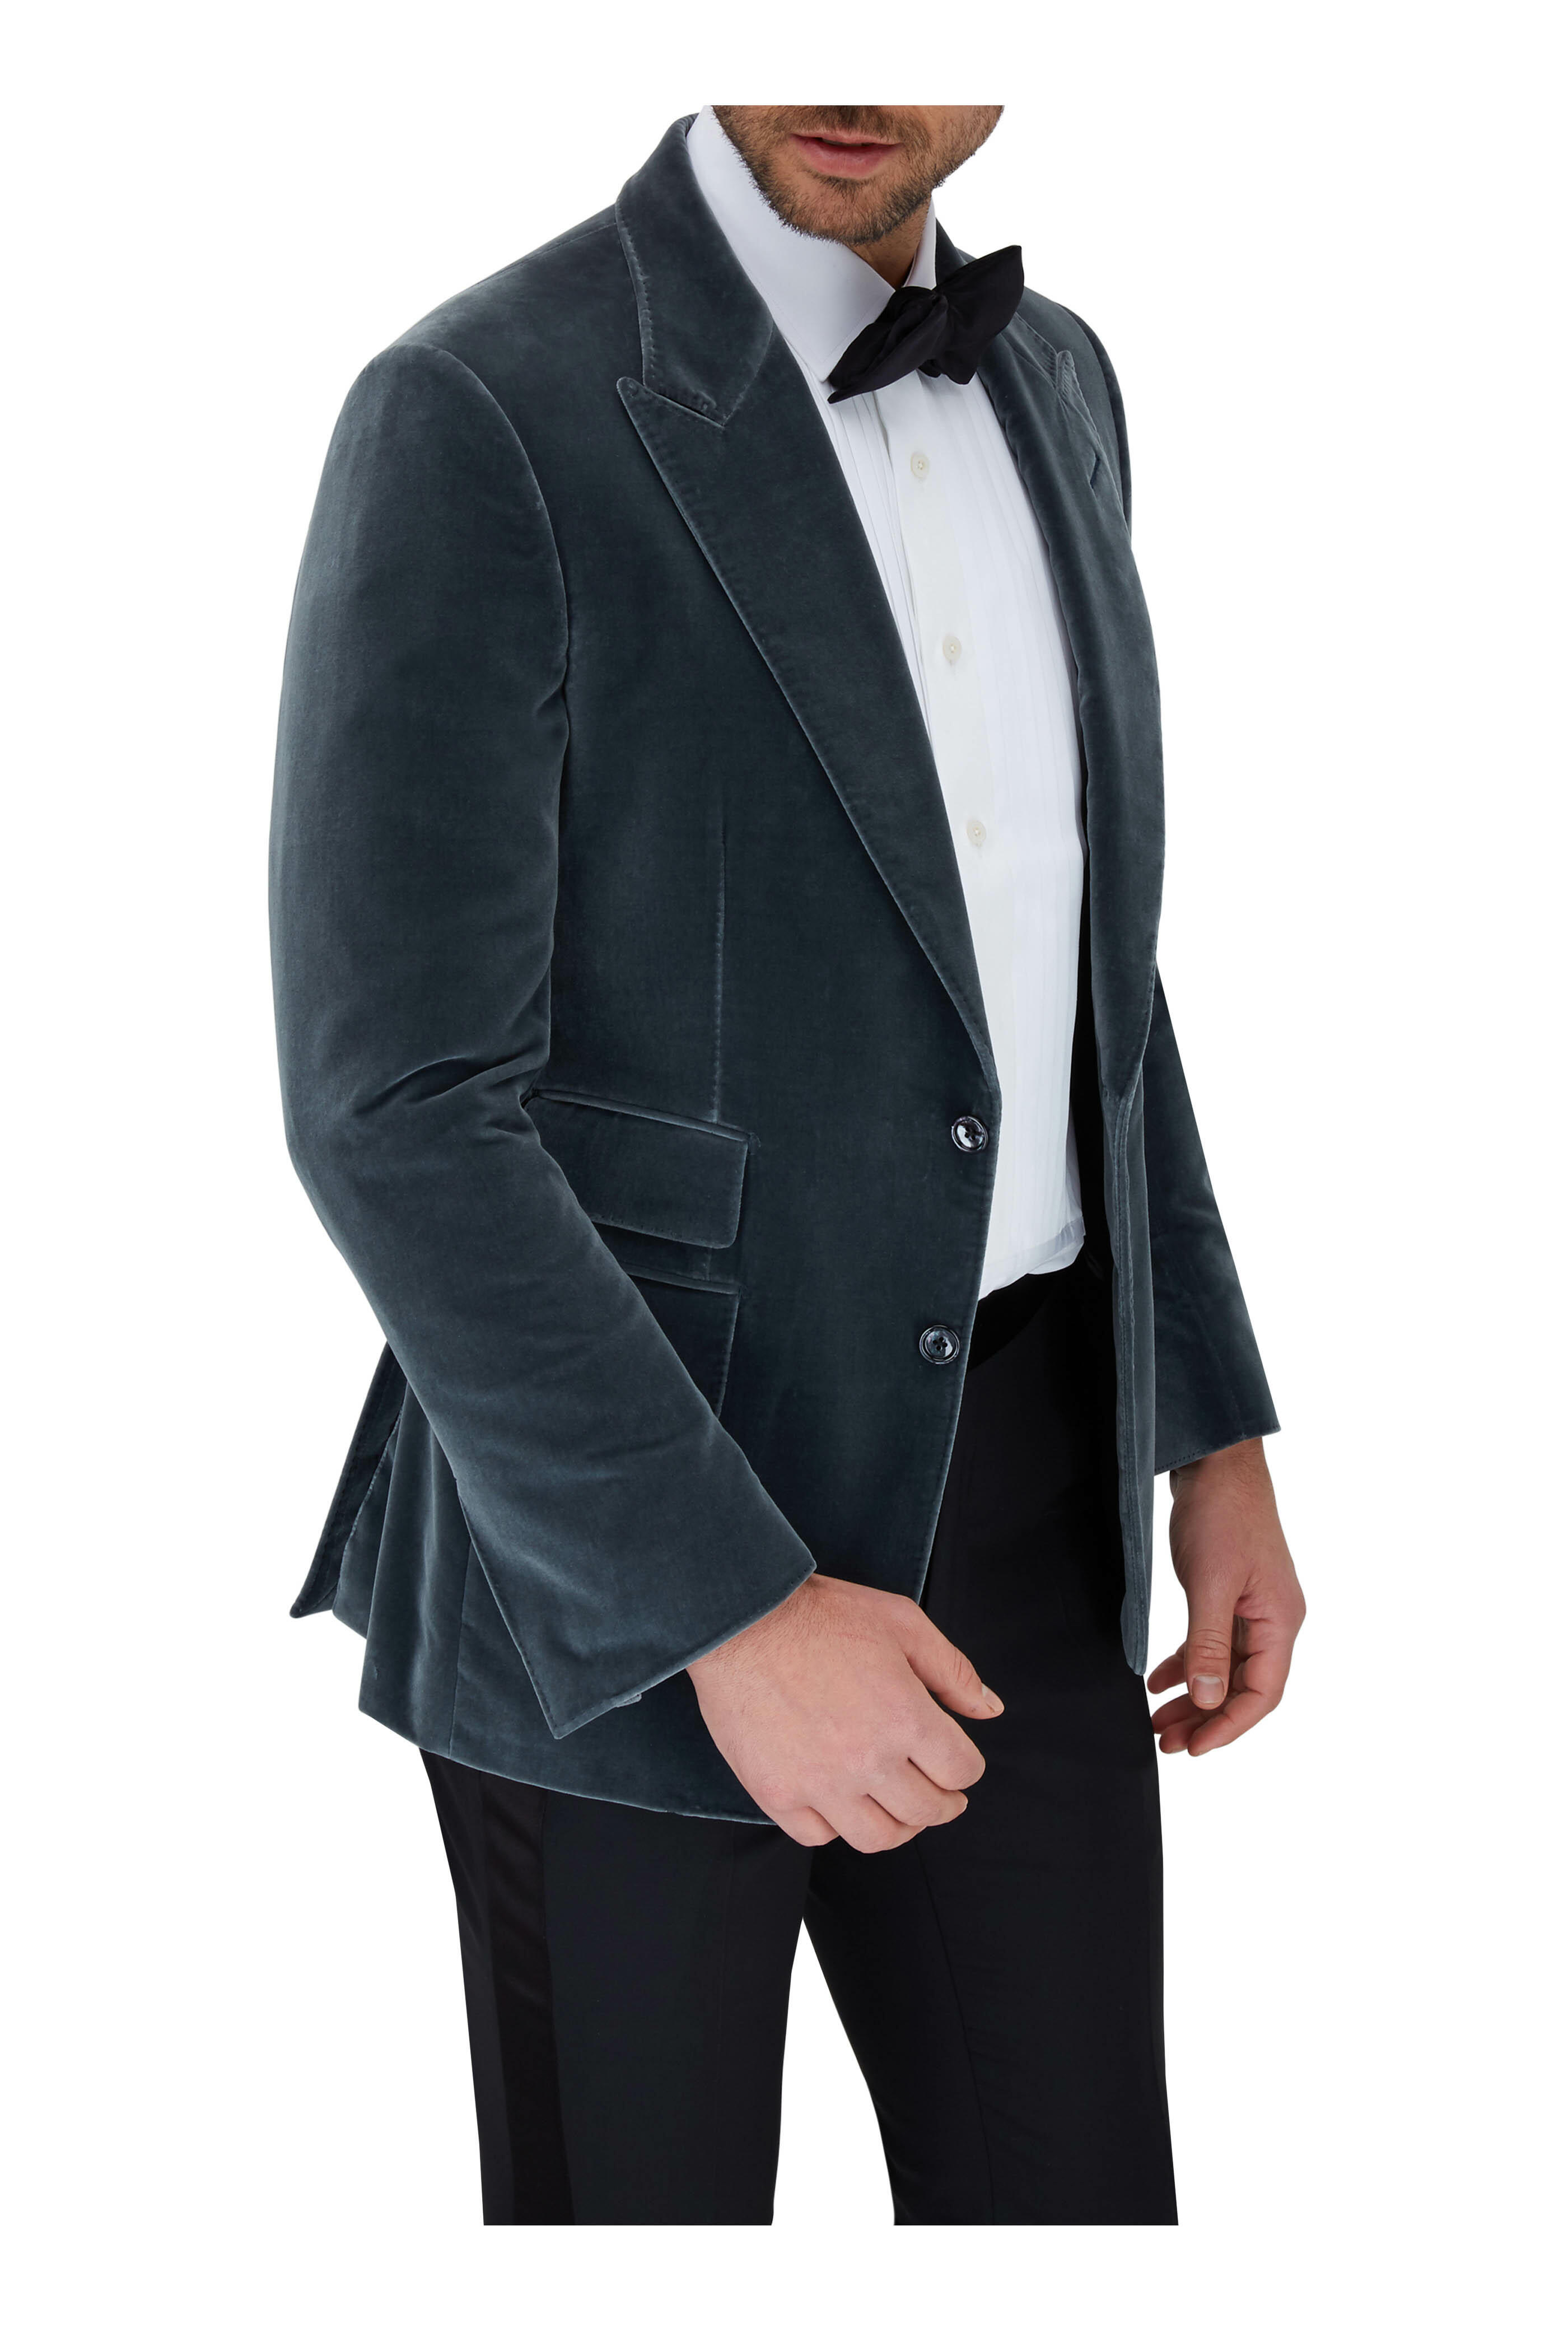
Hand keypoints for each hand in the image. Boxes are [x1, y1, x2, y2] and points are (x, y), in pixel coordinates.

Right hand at [687, 1572, 1001, 1850]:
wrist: (740, 1620)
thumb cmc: (820, 1615)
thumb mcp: (902, 1622)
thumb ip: (952, 1670)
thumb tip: (989, 1710)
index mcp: (906, 1718)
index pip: (961, 1771)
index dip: (966, 1767)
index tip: (957, 1762)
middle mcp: (867, 1760)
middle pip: (926, 1811)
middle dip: (943, 1803)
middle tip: (940, 1793)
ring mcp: (820, 1783)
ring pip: (878, 1837)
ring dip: (898, 1826)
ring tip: (897, 1807)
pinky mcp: (776, 1793)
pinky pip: (818, 1836)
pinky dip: (836, 1826)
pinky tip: (842, 1803)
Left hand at [1147, 1437, 1303, 1756]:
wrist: (1217, 1463)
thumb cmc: (1222, 1515)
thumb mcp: (1210, 1583)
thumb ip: (1209, 1643)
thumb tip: (1209, 1699)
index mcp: (1280, 1621)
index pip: (1261, 1693)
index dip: (1228, 1726)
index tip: (1193, 1749)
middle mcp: (1273, 1620)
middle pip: (1243, 1687)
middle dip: (1205, 1718)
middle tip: (1166, 1743)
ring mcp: (1253, 1608)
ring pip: (1225, 1669)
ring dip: (1194, 1696)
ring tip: (1158, 1722)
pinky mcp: (1231, 1595)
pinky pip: (1213, 1643)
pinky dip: (1188, 1664)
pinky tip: (1158, 1680)